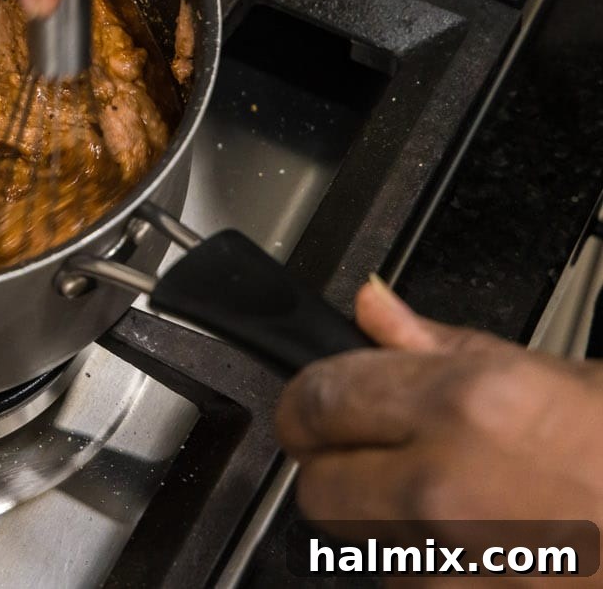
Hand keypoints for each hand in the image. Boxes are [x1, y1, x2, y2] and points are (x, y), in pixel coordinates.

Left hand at [277, 277, 602, 581]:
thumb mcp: (557, 376)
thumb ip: (443, 347)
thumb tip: (373, 308)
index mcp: (465, 407)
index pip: (318, 399)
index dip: (312, 400)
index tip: (318, 402)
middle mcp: (446, 492)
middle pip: (318, 486)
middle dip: (341, 467)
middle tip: (389, 453)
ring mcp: (454, 571)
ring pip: (363, 546)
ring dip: (391, 523)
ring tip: (476, 503)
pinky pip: (411, 584)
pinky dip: (434, 567)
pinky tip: (496, 546)